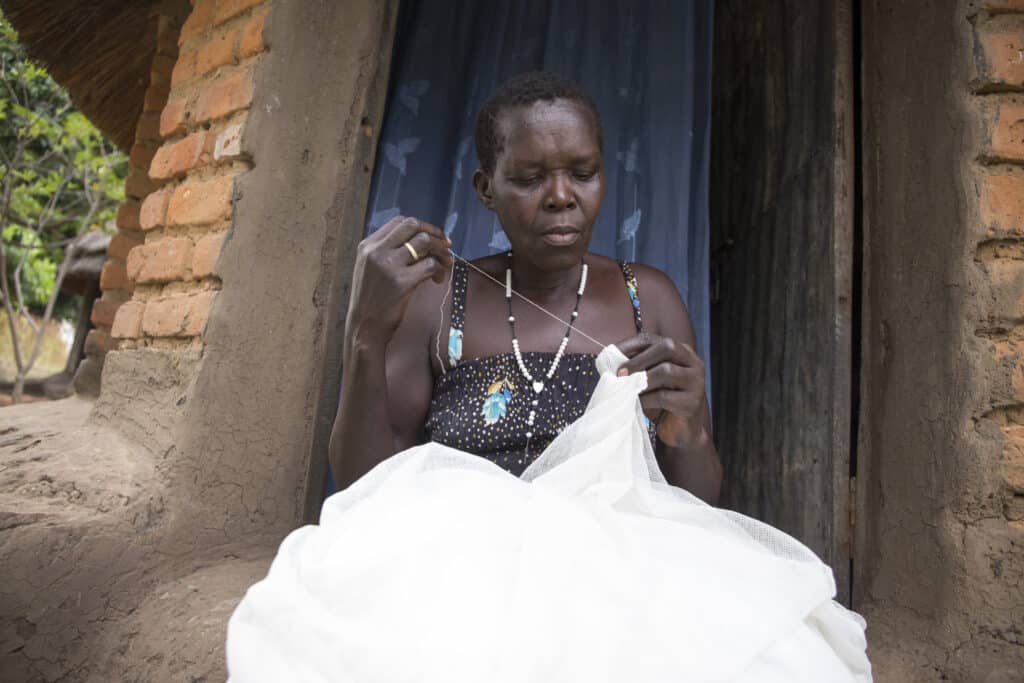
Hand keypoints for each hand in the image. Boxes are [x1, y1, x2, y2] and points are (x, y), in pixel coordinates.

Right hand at [346, 216, 452, 344]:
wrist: (364, 326)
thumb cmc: (371, 300)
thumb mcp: (370, 268)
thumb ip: (388, 252)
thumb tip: (423, 241)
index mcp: (368, 245)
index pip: (399, 221)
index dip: (422, 226)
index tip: (434, 236)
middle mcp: (376, 250)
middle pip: (413, 226)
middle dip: (435, 234)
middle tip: (446, 246)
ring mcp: (389, 265)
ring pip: (424, 242)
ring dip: (441, 251)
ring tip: (446, 264)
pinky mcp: (402, 281)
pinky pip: (430, 264)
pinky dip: (440, 270)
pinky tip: (438, 280)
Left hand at [615, 333, 706, 447]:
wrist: (680, 431)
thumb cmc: (661, 402)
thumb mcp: (649, 380)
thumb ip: (637, 367)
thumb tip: (610, 360)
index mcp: (681, 352)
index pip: (654, 339)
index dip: (631, 345)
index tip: (612, 355)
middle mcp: (692, 363)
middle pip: (667, 347)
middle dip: (639, 359)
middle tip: (620, 373)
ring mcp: (695, 383)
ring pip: (667, 371)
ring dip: (642, 380)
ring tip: (628, 389)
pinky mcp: (691, 403)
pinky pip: (664, 396)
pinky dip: (646, 399)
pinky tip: (637, 403)